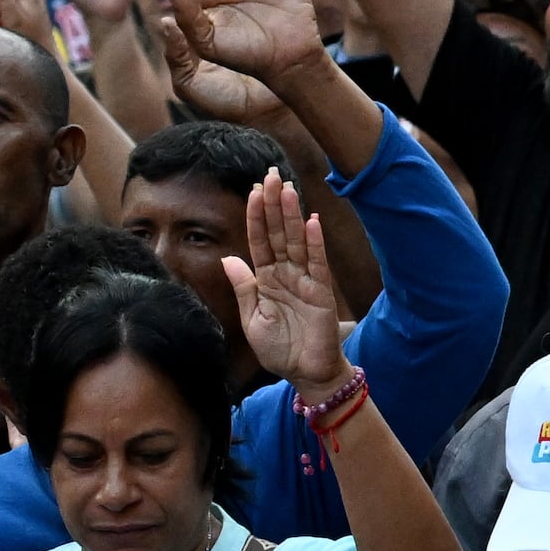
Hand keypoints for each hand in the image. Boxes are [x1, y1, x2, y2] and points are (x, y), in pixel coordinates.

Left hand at [217, 178, 348, 392]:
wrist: (305, 375)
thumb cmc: (280, 350)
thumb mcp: (252, 319)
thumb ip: (243, 288)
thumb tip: (228, 257)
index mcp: (266, 279)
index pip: (259, 241)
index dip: (255, 217)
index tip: (253, 190)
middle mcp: (286, 274)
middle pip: (278, 233)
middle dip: (274, 204)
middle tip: (272, 175)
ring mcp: (304, 281)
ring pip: (296, 242)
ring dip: (292, 216)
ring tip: (288, 189)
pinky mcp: (321, 293)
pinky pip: (316, 264)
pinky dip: (314, 243)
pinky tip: (310, 222)